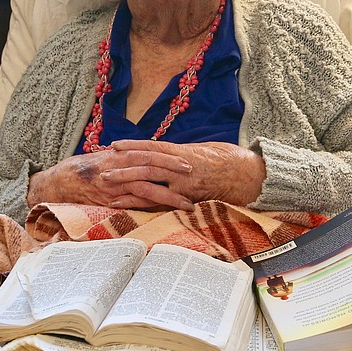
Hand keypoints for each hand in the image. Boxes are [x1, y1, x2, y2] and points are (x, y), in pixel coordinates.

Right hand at [27, 149, 196, 210]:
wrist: (58, 183)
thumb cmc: (83, 169)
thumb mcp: (104, 158)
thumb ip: (124, 158)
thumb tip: (147, 157)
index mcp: (118, 156)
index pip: (147, 153)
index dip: (168, 158)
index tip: (186, 162)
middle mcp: (117, 168)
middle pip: (150, 167)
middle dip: (172, 172)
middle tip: (193, 176)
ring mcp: (113, 186)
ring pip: (145, 189)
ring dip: (168, 196)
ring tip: (186, 203)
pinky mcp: (109, 201)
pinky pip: (132, 205)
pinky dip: (149, 208)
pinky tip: (164, 212)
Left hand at [104, 140, 265, 206]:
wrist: (250, 175)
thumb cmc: (230, 163)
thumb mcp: (206, 152)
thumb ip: (186, 156)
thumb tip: (172, 157)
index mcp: (185, 152)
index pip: (153, 147)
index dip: (133, 146)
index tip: (114, 146)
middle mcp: (181, 165)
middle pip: (146, 162)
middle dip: (122, 165)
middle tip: (102, 169)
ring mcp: (184, 181)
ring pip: (150, 179)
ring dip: (126, 182)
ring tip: (106, 185)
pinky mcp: (188, 196)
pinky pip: (161, 199)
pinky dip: (142, 201)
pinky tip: (125, 204)